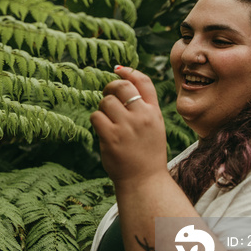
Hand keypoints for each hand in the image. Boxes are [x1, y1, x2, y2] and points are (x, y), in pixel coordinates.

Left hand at [90, 66, 167, 184]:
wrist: (144, 181)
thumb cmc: (146, 152)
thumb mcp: (154, 126)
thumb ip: (143, 105)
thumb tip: (121, 78)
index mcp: (154, 112)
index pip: (143, 82)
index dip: (129, 71)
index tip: (117, 69)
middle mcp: (142, 116)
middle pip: (121, 86)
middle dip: (110, 88)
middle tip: (108, 97)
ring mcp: (126, 127)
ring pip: (106, 101)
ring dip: (103, 109)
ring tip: (109, 122)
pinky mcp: (111, 137)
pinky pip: (96, 116)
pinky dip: (96, 121)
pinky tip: (103, 131)